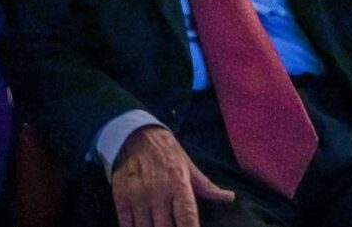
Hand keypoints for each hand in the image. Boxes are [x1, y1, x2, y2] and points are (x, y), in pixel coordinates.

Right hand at [112, 126, 234, 226]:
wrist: (134, 134)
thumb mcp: (188, 166)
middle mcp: (158, 193)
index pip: (187, 218)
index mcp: (178, 185)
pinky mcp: (121, 198)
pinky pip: (127, 225)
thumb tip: (230, 197)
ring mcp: (138, 197)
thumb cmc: (166, 152)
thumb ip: (207, 186)